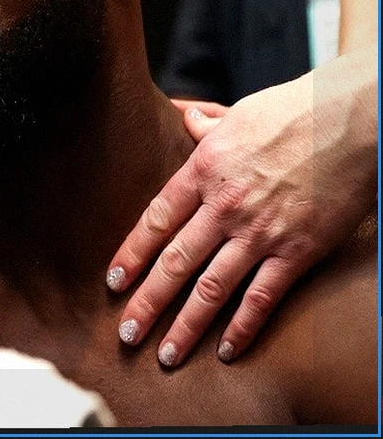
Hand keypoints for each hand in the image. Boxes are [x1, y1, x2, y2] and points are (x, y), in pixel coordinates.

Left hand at [106, 56, 375, 366]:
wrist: (353, 120)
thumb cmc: (296, 111)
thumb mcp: (238, 113)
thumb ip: (206, 125)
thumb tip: (183, 115)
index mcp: (203, 171)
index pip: (155, 221)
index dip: (131, 255)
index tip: (113, 282)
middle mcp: (224, 206)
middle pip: (174, 262)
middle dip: (147, 302)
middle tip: (125, 334)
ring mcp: (260, 232)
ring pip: (211, 289)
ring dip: (185, 326)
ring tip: (166, 355)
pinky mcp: (298, 251)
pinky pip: (263, 297)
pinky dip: (243, 327)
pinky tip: (226, 351)